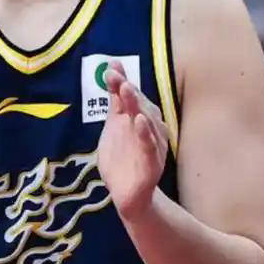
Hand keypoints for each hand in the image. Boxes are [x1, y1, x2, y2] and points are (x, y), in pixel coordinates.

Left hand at [97, 60, 168, 221]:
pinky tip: (139, 121)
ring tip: (126, 89)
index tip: (111, 67)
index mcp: (137, 119)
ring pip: (146, 122)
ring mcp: (151, 145)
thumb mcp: (113, 128)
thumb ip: (114, 102)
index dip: (121, 81)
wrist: (128, 196)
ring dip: (137, 105)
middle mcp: (148, 129)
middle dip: (129, 91)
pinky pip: (150, 146)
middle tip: (117, 77)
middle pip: (140, 106)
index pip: (131, 97)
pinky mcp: (152, 163)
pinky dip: (145, 134)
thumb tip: (111, 71)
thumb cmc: (122, 159)